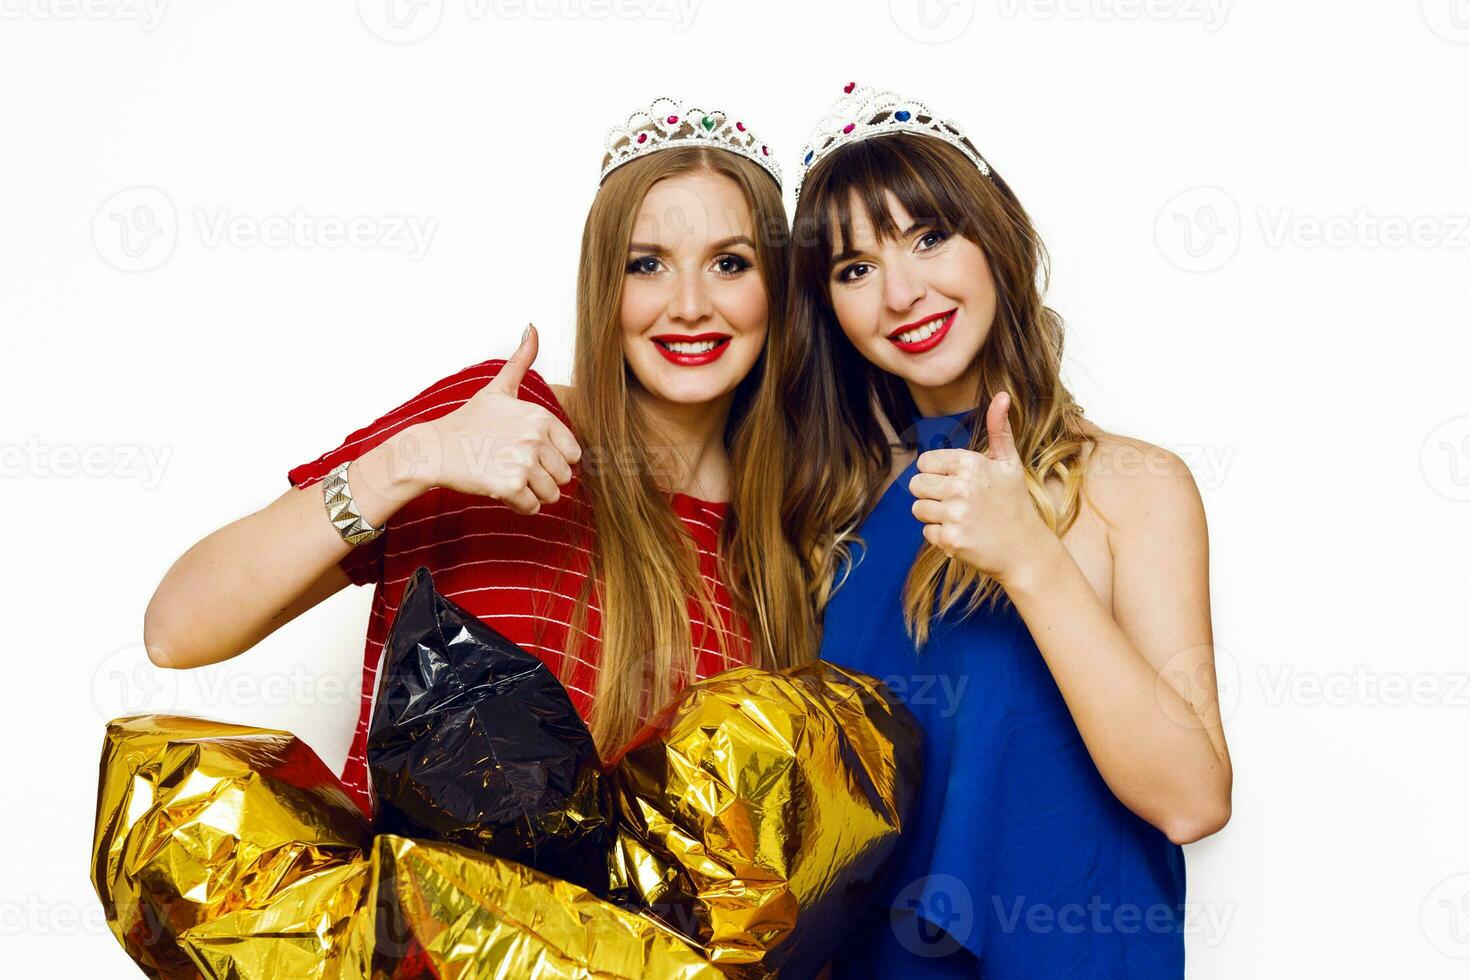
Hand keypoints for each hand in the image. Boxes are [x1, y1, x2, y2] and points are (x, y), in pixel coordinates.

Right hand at [421, 324, 581, 513]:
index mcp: (541, 416)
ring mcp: (524, 462)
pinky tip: (500, 489)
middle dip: (543, 478)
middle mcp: (536, 438)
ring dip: (532, 493)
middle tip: (514, 467)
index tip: (527, 452)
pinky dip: (519, 505)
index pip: (573, 454)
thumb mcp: (498, 388)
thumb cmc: (469, 422)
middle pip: (564, 476)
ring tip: (508, 477)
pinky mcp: (510, 485)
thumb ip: (521, 361)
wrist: (436, 449)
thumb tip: (533, 328)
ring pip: (551, 495)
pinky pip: (532, 507)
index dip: (552, 458)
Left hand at [907, 391, 1051, 582]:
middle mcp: (961, 487)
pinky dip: (941, 536)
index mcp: (970, 463)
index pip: (924, 462)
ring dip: (935, 516)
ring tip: (961, 518)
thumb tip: (1003, 395)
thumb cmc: (1014, 501)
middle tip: (958, 502)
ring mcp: (955, 514)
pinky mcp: (950, 539)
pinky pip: (927, 533)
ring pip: (918, 509)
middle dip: (932, 494)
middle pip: (916, 485)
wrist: (1025, 548)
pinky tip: (964, 534)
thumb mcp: (1009, 462)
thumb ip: (999, 429)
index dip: (938, 473)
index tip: (958, 483)